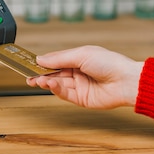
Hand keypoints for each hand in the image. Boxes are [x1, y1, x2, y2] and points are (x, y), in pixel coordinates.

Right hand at [25, 45, 142, 108]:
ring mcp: (79, 86)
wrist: (126, 81)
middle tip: (27, 75)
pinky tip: (50, 83)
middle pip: (54, 74)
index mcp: (79, 59)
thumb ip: (60, 58)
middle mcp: (78, 73)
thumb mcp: (81, 54)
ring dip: (47, 81)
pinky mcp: (81, 99)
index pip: (56, 61)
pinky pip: (64, 94)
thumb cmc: (110, 63)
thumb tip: (41, 59)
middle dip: (41, 74)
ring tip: (38, 79)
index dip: (43, 62)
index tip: (29, 63)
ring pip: (58, 84)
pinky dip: (55, 89)